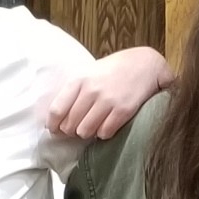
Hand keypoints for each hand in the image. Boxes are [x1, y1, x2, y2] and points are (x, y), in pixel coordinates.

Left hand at [44, 46, 171, 139]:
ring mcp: (107, 101)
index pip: (56, 110)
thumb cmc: (113, 70)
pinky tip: (107, 124)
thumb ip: (73, 92)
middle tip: (77, 128)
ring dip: (87, 133)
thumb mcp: (88, 73)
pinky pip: (104, 133)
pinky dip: (103, 133)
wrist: (144, 65)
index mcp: (79, 80)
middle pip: (69, 124)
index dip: (53, 125)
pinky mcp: (123, 110)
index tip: (55, 130)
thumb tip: (56, 119)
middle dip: (71, 131)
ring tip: (93, 126)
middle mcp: (91, 90)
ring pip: (85, 131)